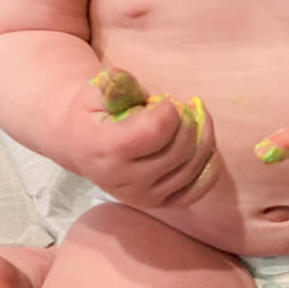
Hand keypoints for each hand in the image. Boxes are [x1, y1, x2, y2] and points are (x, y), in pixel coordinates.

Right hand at [65, 67, 218, 206]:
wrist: (80, 145)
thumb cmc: (91, 112)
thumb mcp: (94, 89)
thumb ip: (115, 84)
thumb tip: (131, 84)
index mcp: (105, 149)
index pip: (155, 131)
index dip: (169, 109)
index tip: (164, 100)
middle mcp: (124, 180)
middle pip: (179, 150)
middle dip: (190, 120)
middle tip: (185, 105)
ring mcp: (142, 197)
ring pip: (191, 169)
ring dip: (204, 137)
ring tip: (197, 116)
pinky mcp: (157, 204)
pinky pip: (195, 191)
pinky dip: (208, 167)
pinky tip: (205, 144)